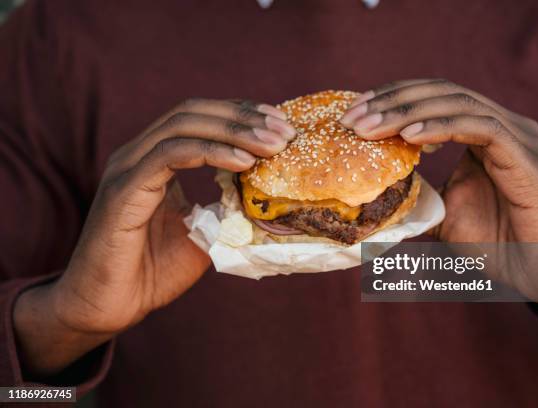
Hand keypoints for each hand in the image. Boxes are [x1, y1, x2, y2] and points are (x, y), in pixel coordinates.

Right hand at [14, 99, 294, 375]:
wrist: (108, 308)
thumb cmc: (152, 272)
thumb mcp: (203, 234)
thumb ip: (226, 209)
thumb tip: (263, 197)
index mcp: (154, 160)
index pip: (199, 118)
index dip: (240, 115)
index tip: (280, 125)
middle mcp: (138, 155)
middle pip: (192, 112)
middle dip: (243, 117)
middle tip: (284, 131)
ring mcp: (128, 169)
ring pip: (182, 126)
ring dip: (233, 131)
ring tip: (272, 145)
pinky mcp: (124, 190)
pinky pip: (169, 155)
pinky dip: (210, 152)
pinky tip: (243, 163)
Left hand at [341, 79, 537, 303]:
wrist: (537, 273)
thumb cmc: (495, 245)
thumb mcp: (443, 217)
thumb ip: (418, 200)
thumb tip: (377, 201)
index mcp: (481, 131)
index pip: (432, 98)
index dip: (390, 99)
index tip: (353, 114)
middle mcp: (499, 125)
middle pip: (441, 92)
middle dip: (392, 101)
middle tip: (353, 119)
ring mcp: (516, 134)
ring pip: (458, 102)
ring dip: (408, 112)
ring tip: (371, 128)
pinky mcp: (525, 153)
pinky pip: (481, 126)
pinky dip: (443, 127)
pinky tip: (410, 137)